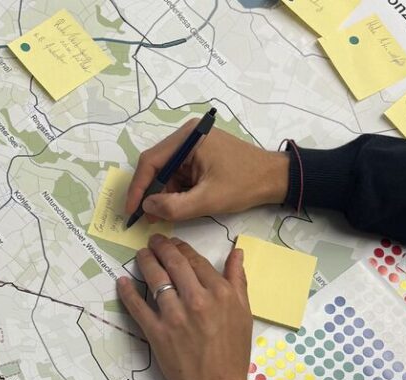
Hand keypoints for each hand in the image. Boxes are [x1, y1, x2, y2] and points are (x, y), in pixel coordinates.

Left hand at [117, 235, 257, 379]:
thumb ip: (238, 281)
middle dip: (161, 248)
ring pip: (155, 279)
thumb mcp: (244, 313)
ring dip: (145, 263)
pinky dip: (128, 292)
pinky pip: (138, 307)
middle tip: (153, 241)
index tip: (173, 243)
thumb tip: (237, 252)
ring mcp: (175, 316)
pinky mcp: (157, 333)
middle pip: (174, 264)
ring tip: (141, 255)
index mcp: (220, 293)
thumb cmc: (233, 353)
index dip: (181, 248)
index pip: (196, 261)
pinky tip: (122, 282)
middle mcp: (197, 300)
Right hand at [125, 124, 289, 222]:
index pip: (151, 161)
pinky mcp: (199, 155)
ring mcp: (193, 145)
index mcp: (188, 138)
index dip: (137, 188)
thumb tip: (147, 207)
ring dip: (164, 194)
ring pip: (166, 172)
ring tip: (164, 215)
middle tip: (146, 217)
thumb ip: (174, 206)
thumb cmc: (244, 185)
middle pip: (156, 166)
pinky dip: (175, 192)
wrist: (275, 179)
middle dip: (150, 193)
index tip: (131, 211)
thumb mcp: (208, 199)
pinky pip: (178, 174)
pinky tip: (178, 206)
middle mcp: (187, 136)